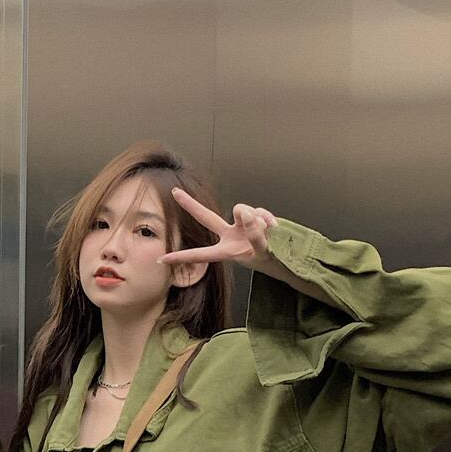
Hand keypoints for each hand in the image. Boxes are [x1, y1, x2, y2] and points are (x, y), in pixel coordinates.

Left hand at [160, 193, 277, 270]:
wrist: (288, 256)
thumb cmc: (271, 260)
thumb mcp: (262, 252)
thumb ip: (254, 233)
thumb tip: (246, 212)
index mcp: (226, 251)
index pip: (200, 253)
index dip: (182, 256)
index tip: (162, 259)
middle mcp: (230, 235)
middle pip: (207, 217)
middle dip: (191, 204)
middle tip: (174, 191)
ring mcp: (241, 225)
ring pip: (243, 210)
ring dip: (257, 219)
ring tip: (268, 232)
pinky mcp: (254, 216)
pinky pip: (259, 210)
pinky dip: (267, 217)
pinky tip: (273, 226)